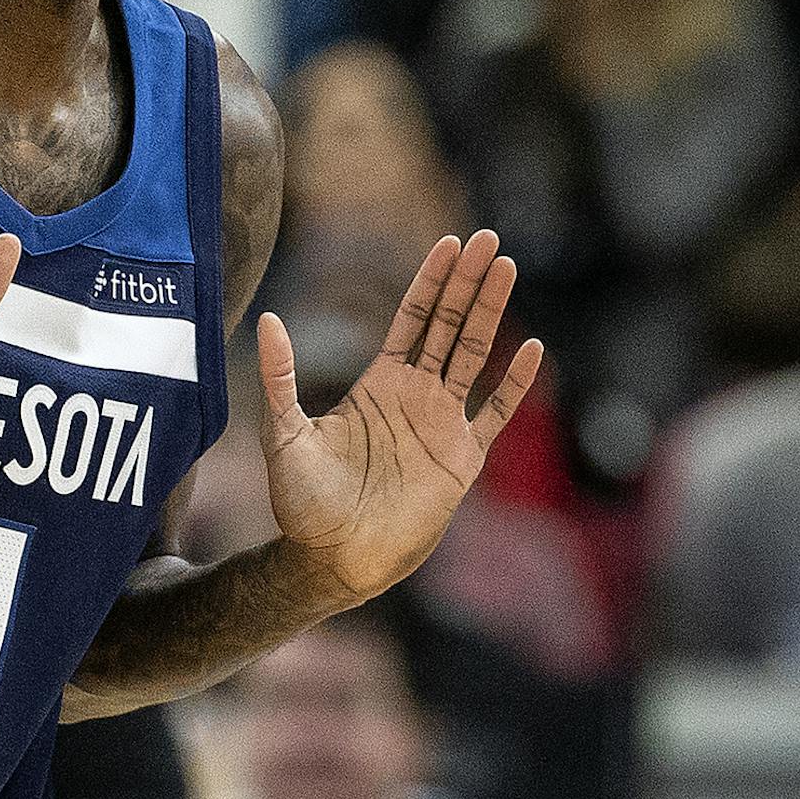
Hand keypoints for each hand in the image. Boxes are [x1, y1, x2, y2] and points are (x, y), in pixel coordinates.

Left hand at [258, 230, 542, 605]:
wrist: (333, 559)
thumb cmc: (302, 503)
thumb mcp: (284, 433)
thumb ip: (279, 377)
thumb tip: (267, 320)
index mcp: (379, 382)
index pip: (412, 318)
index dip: (432, 280)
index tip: (450, 243)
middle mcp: (416, 395)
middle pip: (451, 325)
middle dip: (469, 282)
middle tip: (488, 239)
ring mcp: (443, 424)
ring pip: (476, 355)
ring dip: (492, 313)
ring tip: (507, 270)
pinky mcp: (462, 459)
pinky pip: (495, 413)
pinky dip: (514, 383)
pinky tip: (532, 349)